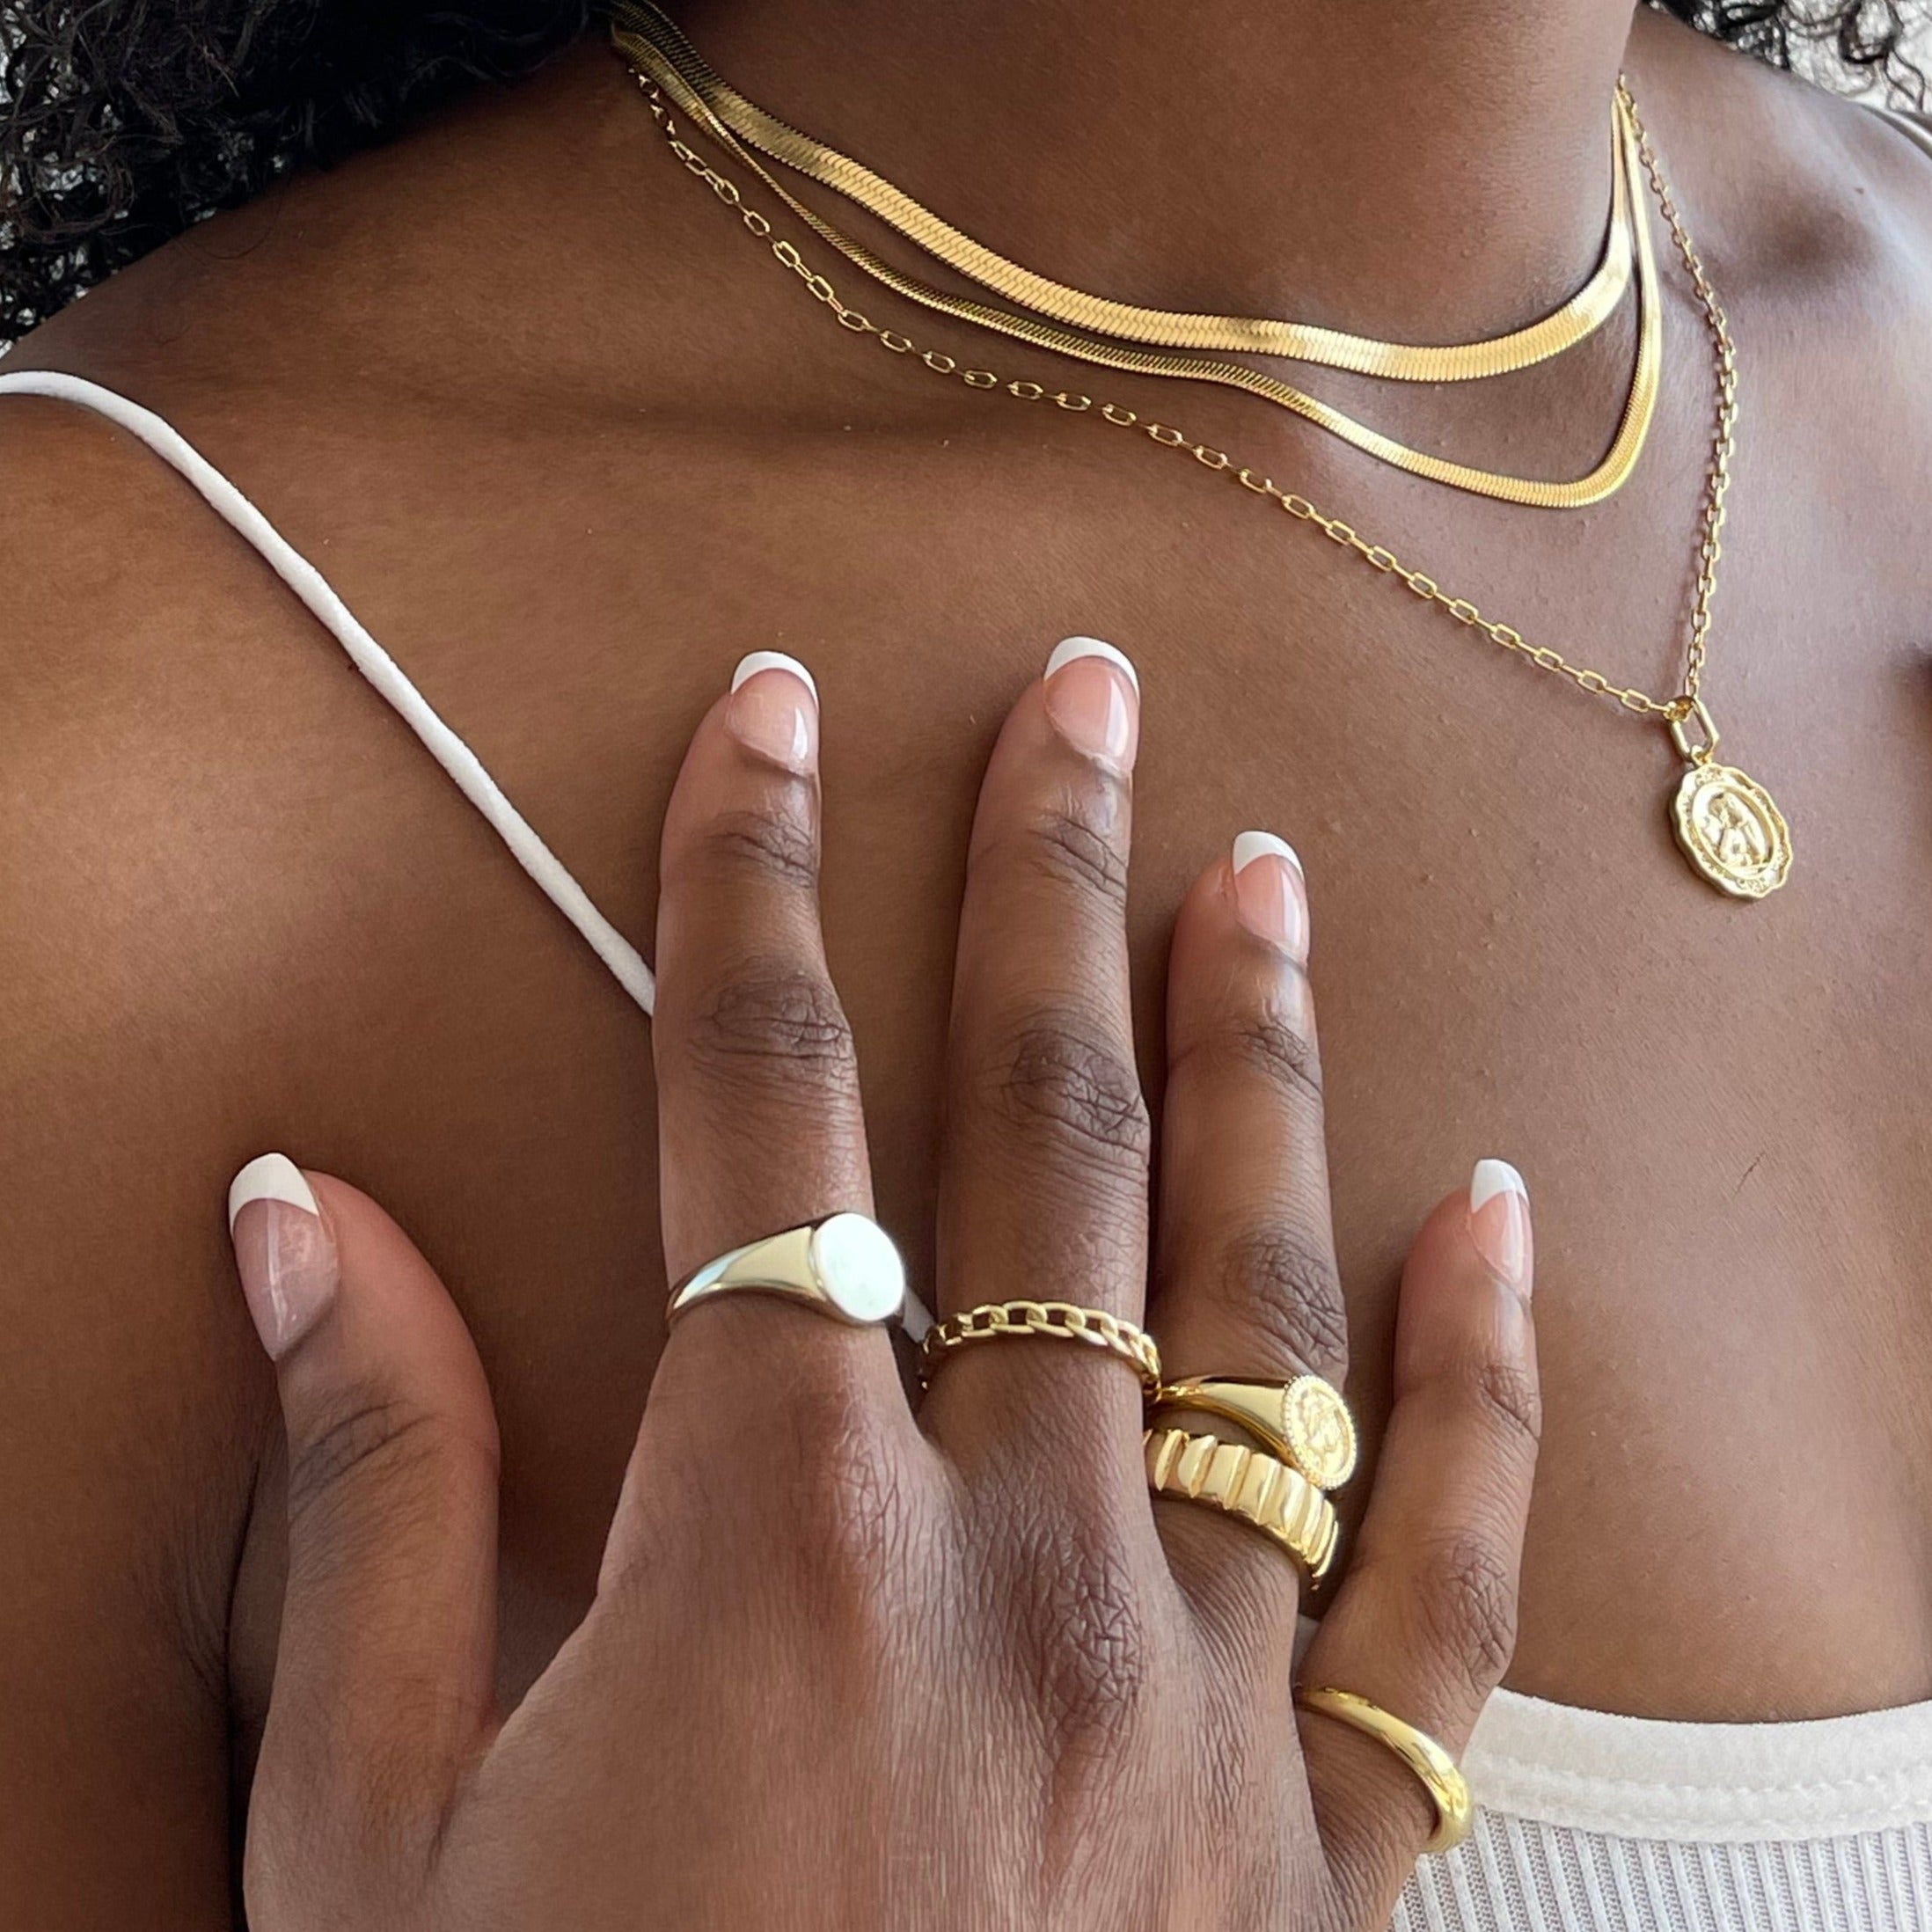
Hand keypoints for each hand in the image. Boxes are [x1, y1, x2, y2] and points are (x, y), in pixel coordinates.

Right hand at [229, 637, 1539, 1928]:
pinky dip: (1484, 1385)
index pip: (762, 1112)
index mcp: (772, 1545)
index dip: (752, 883)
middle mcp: (1022, 1569)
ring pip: (1263, 1303)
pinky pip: (1450, 1579)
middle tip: (1091, 702)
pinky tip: (1501, 1216)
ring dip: (1264, 1060)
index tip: (766, 723)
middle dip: (1047, 884)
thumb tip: (303, 1215)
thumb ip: (364, 1498)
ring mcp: (1206, 1700)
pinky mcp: (1329, 1853)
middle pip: (1045, 1139)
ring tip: (1263, 876)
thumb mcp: (370, 1847)